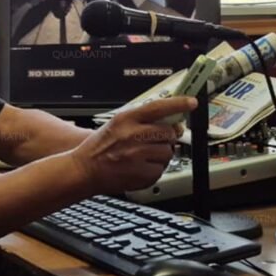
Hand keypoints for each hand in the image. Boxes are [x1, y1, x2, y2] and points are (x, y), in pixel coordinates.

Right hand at [69, 97, 196, 194]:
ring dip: (160, 154)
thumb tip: (172, 123)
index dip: (178, 103)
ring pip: (168, 152)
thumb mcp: (116, 124)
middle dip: (166, 137)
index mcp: (126, 119)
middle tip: (155, 141)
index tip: (191, 102)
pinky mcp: (142, 174)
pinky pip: (161, 169)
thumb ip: (142, 120)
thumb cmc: (99, 148)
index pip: (158, 107)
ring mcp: (138, 156)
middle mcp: (132, 135)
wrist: (83, 170)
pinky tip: (139, 167)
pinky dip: (154, 169)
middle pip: (168, 132)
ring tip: (142, 156)